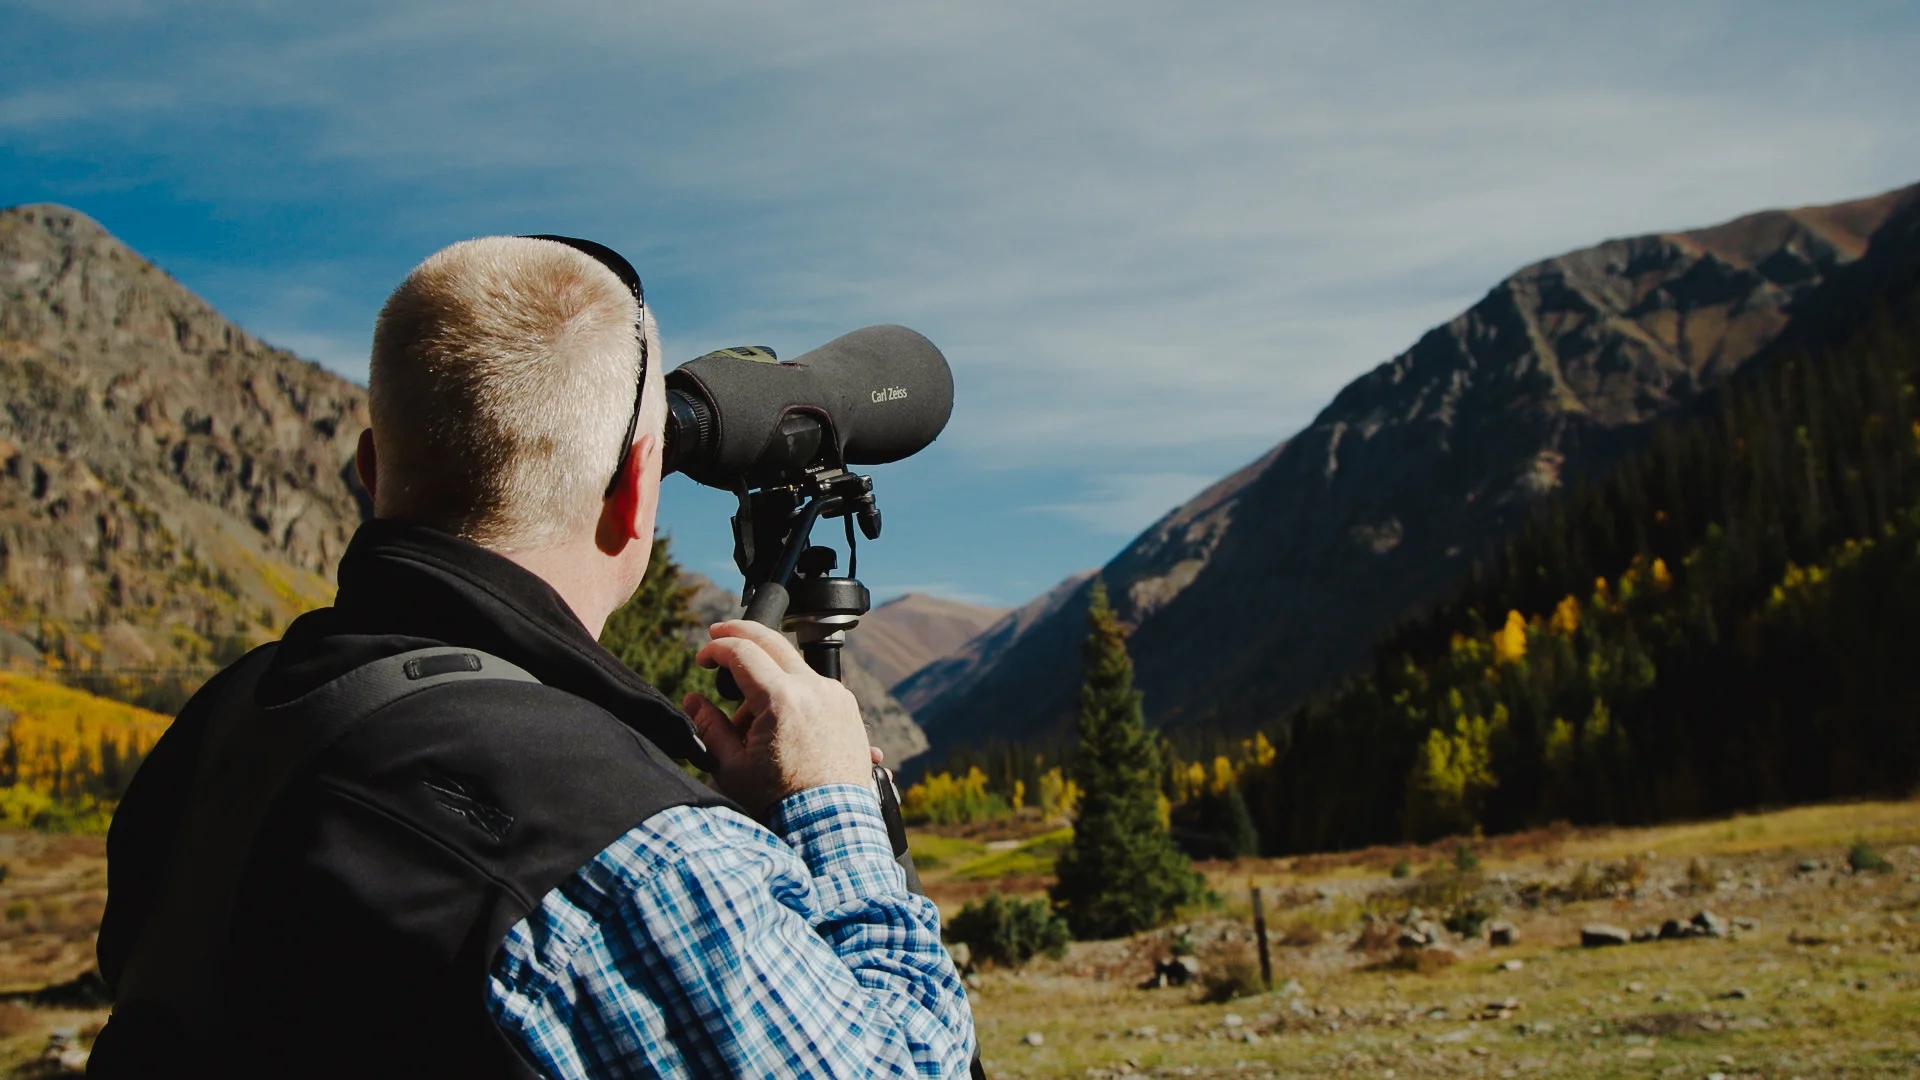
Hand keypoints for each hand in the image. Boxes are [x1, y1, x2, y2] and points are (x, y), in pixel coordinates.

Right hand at [684, 620, 875, 814]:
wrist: (828, 824)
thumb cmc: (780, 801)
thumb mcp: (731, 766)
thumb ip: (709, 726)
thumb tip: (694, 700)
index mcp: (781, 699)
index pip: (742, 652)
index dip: (715, 649)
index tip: (701, 657)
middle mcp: (813, 688)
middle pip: (772, 640)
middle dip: (740, 632)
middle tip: (718, 633)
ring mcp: (835, 695)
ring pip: (793, 664)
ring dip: (766, 673)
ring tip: (748, 717)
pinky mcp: (847, 706)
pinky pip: (813, 684)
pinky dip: (790, 689)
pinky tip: (776, 721)